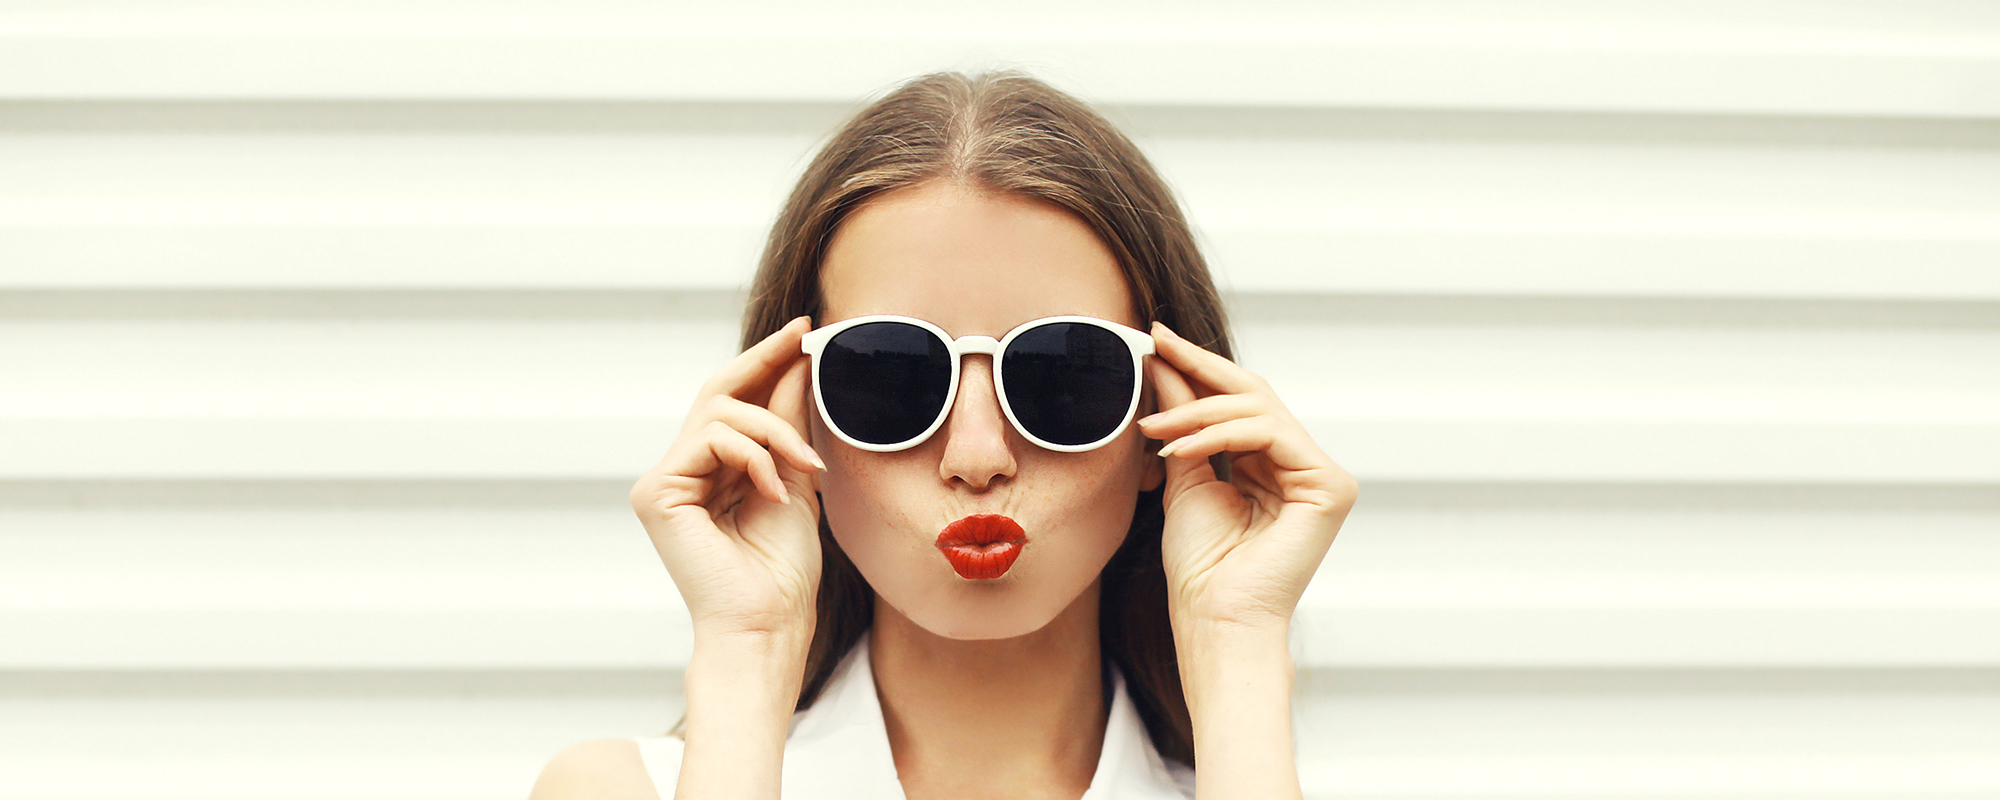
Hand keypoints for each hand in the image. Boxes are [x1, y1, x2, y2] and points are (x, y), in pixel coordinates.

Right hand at [629, 316, 826, 642]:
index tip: (804, 330)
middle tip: (805, 338)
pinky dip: (754, 456)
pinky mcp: (655, 492)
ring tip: (805, 468)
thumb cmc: (782, 569)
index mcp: (712, 469)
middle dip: (765, 360)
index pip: (733, 401)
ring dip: (775, 431)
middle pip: (718, 391)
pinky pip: (710, 438)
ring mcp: (664, 480)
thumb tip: (796, 363)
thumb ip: (787, 423)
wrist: (768, 622)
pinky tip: (774, 492)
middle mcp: (681, 469)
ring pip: (720, 411)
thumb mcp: (795, 478)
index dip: (765, 361)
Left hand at [1137, 322, 1358, 633]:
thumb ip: (1182, 420)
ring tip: (1153, 427)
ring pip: (1260, 409)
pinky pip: (1271, 434)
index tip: (1157, 339)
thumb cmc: (1201, 564)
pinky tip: (1179, 447)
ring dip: (1198, 411)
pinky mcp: (1330, 486)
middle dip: (1200, 368)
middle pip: (1255, 394)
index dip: (1200, 367)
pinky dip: (1219, 433)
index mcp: (1273, 464)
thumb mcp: (1183, 473)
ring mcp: (1322, 474)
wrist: (1215, 616)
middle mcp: (1302, 465)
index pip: (1240, 402)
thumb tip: (1164, 363)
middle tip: (1156, 344)